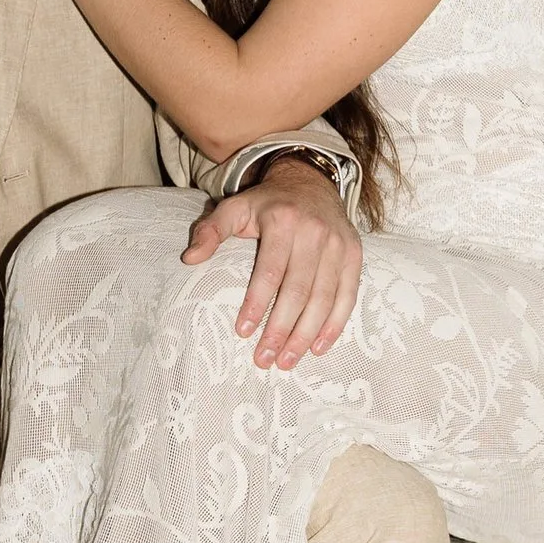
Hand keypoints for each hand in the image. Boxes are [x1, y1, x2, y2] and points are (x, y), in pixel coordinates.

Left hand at [182, 158, 361, 366]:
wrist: (311, 182)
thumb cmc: (267, 204)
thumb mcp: (234, 208)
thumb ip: (210, 231)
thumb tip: (189, 259)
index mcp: (282, 221)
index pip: (270, 270)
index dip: (256, 304)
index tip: (242, 332)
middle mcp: (314, 232)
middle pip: (298, 290)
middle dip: (281, 329)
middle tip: (265, 359)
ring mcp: (338, 244)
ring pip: (324, 298)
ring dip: (306, 335)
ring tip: (287, 361)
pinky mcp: (354, 255)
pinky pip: (347, 295)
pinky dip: (335, 324)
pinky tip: (318, 347)